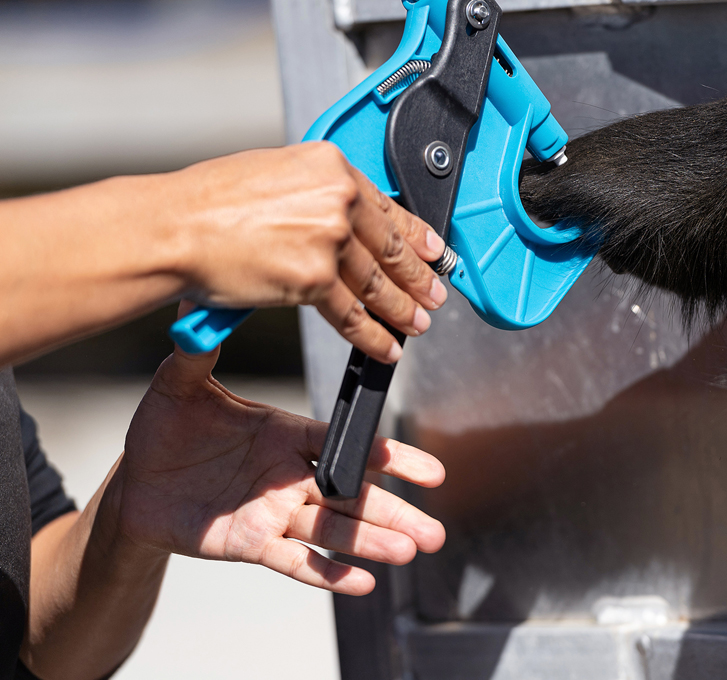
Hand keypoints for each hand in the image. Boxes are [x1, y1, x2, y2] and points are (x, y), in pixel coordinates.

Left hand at [103, 342, 445, 593]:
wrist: (135, 483)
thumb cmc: (164, 428)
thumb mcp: (180, 385)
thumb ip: (199, 353)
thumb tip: (200, 298)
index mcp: (285, 434)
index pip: (345, 444)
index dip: (385, 457)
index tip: (424, 470)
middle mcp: (290, 476)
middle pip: (353, 496)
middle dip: (394, 512)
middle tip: (434, 530)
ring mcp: (274, 512)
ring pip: (332, 531)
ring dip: (371, 542)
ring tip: (410, 551)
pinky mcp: (250, 544)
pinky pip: (293, 562)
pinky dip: (326, 574)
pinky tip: (361, 583)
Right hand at [171, 143, 448, 362]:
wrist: (172, 227)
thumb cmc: (207, 202)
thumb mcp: (274, 175)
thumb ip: (316, 195)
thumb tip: (341, 219)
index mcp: (330, 167)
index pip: (387, 208)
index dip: (416, 236)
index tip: (432, 251)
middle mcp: (336, 200)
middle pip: (391, 248)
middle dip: (419, 278)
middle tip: (436, 294)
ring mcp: (328, 240)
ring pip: (377, 284)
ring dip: (402, 310)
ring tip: (417, 324)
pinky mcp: (313, 279)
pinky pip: (352, 315)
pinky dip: (372, 336)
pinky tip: (386, 346)